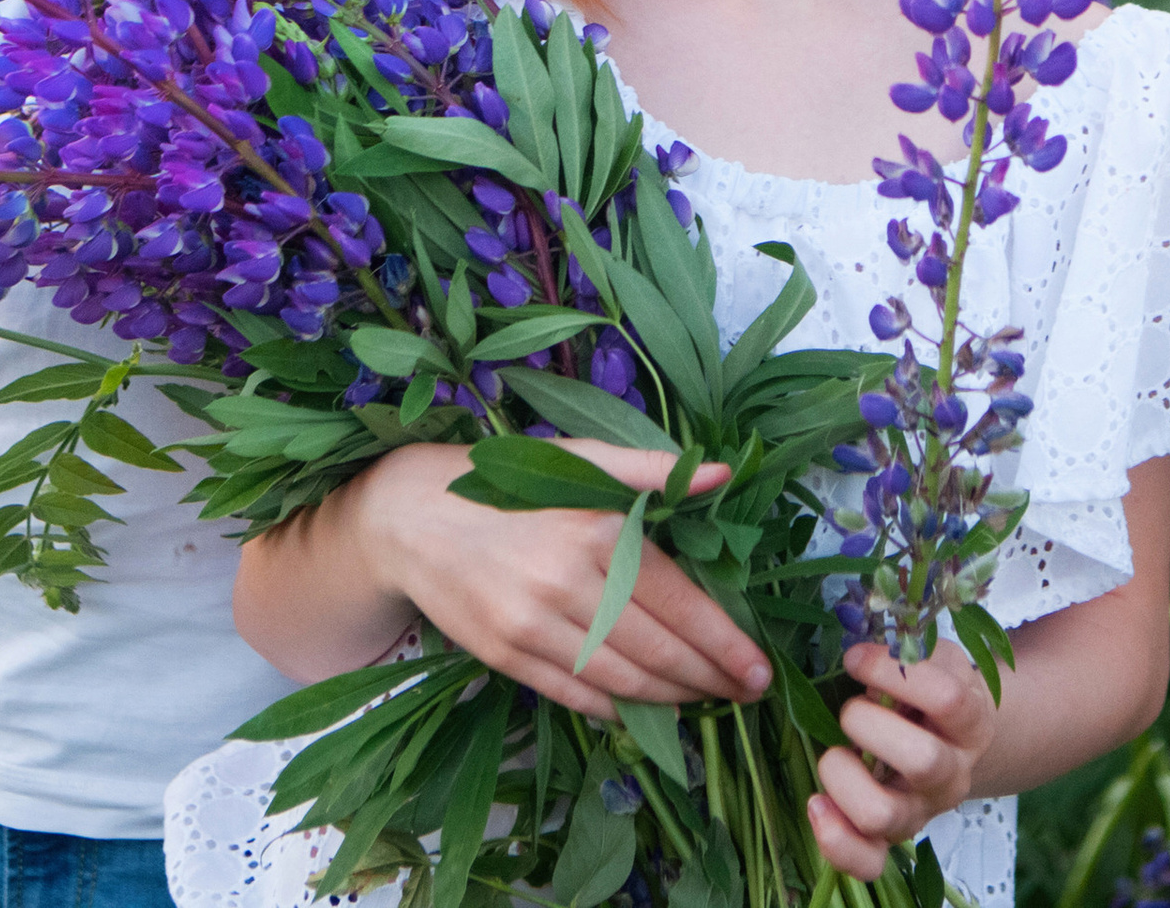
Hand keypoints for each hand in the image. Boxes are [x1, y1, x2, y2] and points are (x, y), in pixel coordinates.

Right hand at [351, 439, 770, 720]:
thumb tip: (725, 472)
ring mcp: (531, 624)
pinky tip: (646, 710)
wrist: (411, 515)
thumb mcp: (580, 459)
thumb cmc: (508, 482)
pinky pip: (575, 695)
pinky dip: (617, 709)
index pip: (676, 599)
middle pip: (655, 648)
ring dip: (671, 699)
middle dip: (709, 677)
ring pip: (620, 679)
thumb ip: (651, 469)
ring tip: (707, 701)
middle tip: (746, 693)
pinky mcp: (504, 655)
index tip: (758, 668)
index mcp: (595, 528)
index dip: (723, 640)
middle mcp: (566, 582)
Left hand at [807, 640, 997, 877]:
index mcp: (970, 724)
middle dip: (866, 723)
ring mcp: (920, 812)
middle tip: (851, 708)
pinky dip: (837, 840)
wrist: (951, 743)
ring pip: (883, 815)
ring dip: (844, 776)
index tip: (854, 658)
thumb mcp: (935, 659)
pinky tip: (817, 804)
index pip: (945, 698)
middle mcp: (951, 776)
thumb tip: (860, 649)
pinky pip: (867, 862)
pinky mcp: (891, 839)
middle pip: (920, 760)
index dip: (890, 671)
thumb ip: (907, 649)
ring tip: (836, 753)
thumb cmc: (932, 691)